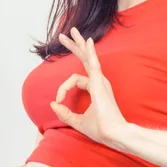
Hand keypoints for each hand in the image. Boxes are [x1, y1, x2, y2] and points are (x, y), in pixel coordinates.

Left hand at [50, 27, 126, 145]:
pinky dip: (90, 52)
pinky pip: (94, 64)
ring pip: (87, 57)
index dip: (63, 89)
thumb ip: (65, 113)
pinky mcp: (100, 83)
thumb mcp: (77, 121)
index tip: (58, 101)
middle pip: (84, 59)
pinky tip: (86, 41)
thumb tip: (52, 104)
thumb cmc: (101, 129)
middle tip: (62, 36)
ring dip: (78, 44)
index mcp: (95, 88)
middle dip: (74, 46)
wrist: (113, 135)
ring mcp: (100, 81)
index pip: (74, 80)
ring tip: (71, 32)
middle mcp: (99, 81)